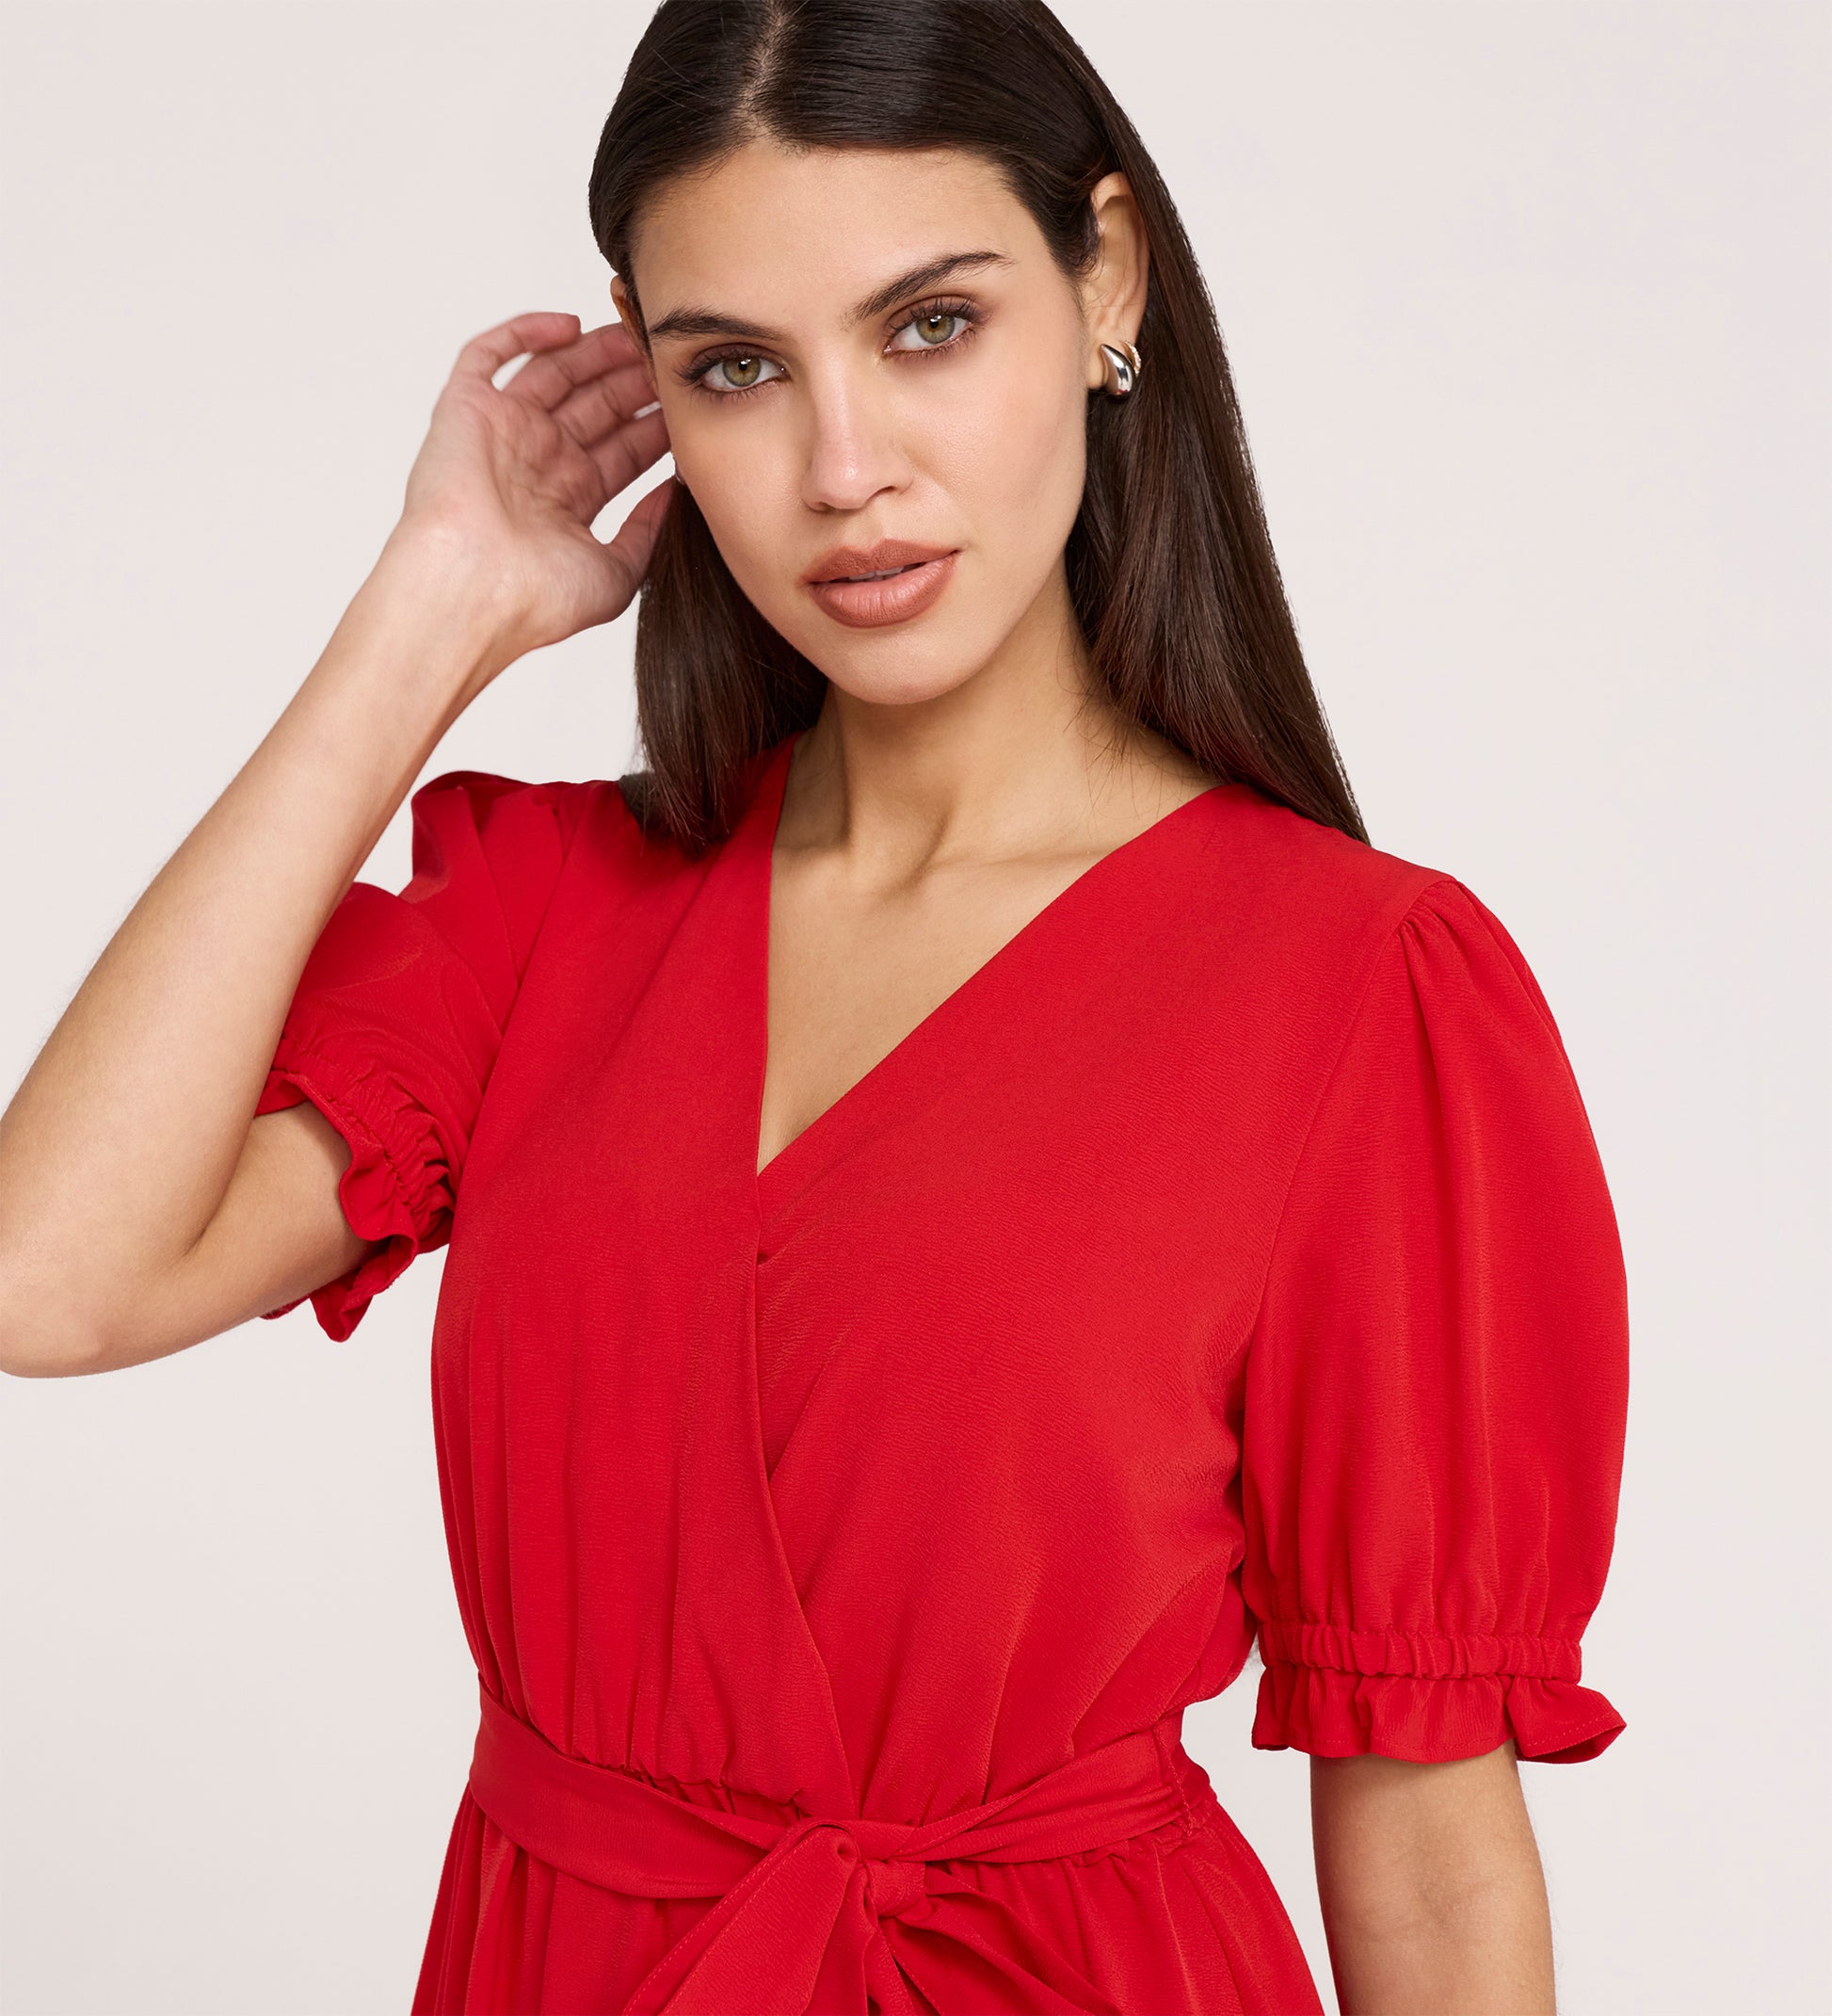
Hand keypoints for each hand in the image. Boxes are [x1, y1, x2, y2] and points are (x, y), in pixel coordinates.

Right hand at [392, 310, 673, 661]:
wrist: (473, 593)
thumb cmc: (536, 598)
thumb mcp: (618, 573)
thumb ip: (648, 531)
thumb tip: (675, 492)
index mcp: (569, 500)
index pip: (621, 447)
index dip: (655, 421)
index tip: (686, 402)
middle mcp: (537, 463)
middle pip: (594, 405)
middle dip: (633, 381)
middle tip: (666, 358)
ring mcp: (502, 434)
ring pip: (552, 372)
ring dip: (594, 352)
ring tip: (634, 333)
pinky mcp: (465, 410)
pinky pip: (490, 354)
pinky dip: (526, 333)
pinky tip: (569, 328)